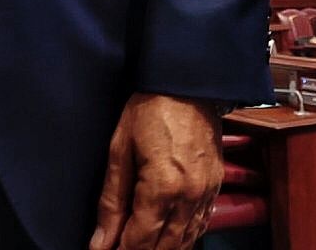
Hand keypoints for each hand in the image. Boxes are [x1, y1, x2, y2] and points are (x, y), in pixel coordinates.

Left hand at [89, 92, 221, 249]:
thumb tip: (100, 241)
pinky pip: (201, 225)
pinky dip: (183, 238)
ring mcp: (206, 192)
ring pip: (185, 242)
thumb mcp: (120, 150)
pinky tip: (168, 238)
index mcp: (162, 188)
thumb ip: (111, 202)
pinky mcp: (215, 185)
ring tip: (140, 245)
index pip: (139, 243)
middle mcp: (189, 196)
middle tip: (120, 248)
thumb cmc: (151, 108)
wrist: (188, 83)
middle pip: (163, 249)